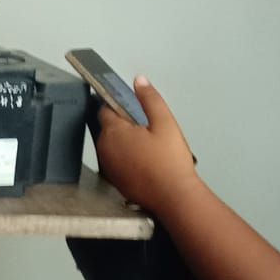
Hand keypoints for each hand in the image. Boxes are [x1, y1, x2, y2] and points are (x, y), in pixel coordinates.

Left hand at [90, 75, 201, 217]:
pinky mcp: (114, 180)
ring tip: (150, 148)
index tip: (132, 106)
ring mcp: (107, 166)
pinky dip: (127, 158)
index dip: (119, 104)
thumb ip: (150, 98)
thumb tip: (140, 81)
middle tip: (148, 130)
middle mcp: (105, 149)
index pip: (105, 107)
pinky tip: (146, 162)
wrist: (174, 197)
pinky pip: (117, 161)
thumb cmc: (170, 164)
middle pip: (109, 126)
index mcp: (113, 131)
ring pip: (112, 144)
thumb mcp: (165, 122)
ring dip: (125, 141)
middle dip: (124, 124)